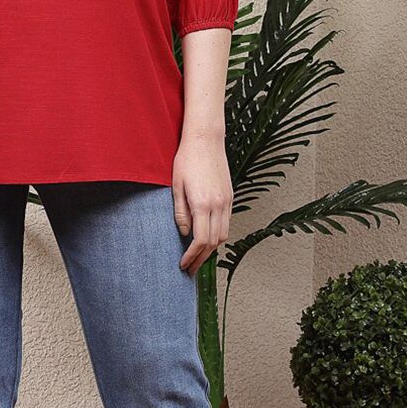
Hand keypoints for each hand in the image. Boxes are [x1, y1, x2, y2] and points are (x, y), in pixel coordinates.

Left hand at [172, 130, 232, 275]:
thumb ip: (180, 212)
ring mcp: (227, 201)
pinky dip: (218, 235)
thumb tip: (185, 233)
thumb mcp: (176, 187)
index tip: (184, 265)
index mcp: (203, 204)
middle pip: (214, 242)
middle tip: (190, 268)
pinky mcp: (230, 196)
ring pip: (223, 234)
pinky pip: (226, 223)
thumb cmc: (187, 159)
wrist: (206, 139)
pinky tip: (207, 238)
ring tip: (198, 257)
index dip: (192, 256)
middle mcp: (218, 205)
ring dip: (211, 249)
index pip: (200, 241)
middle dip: (201, 258)